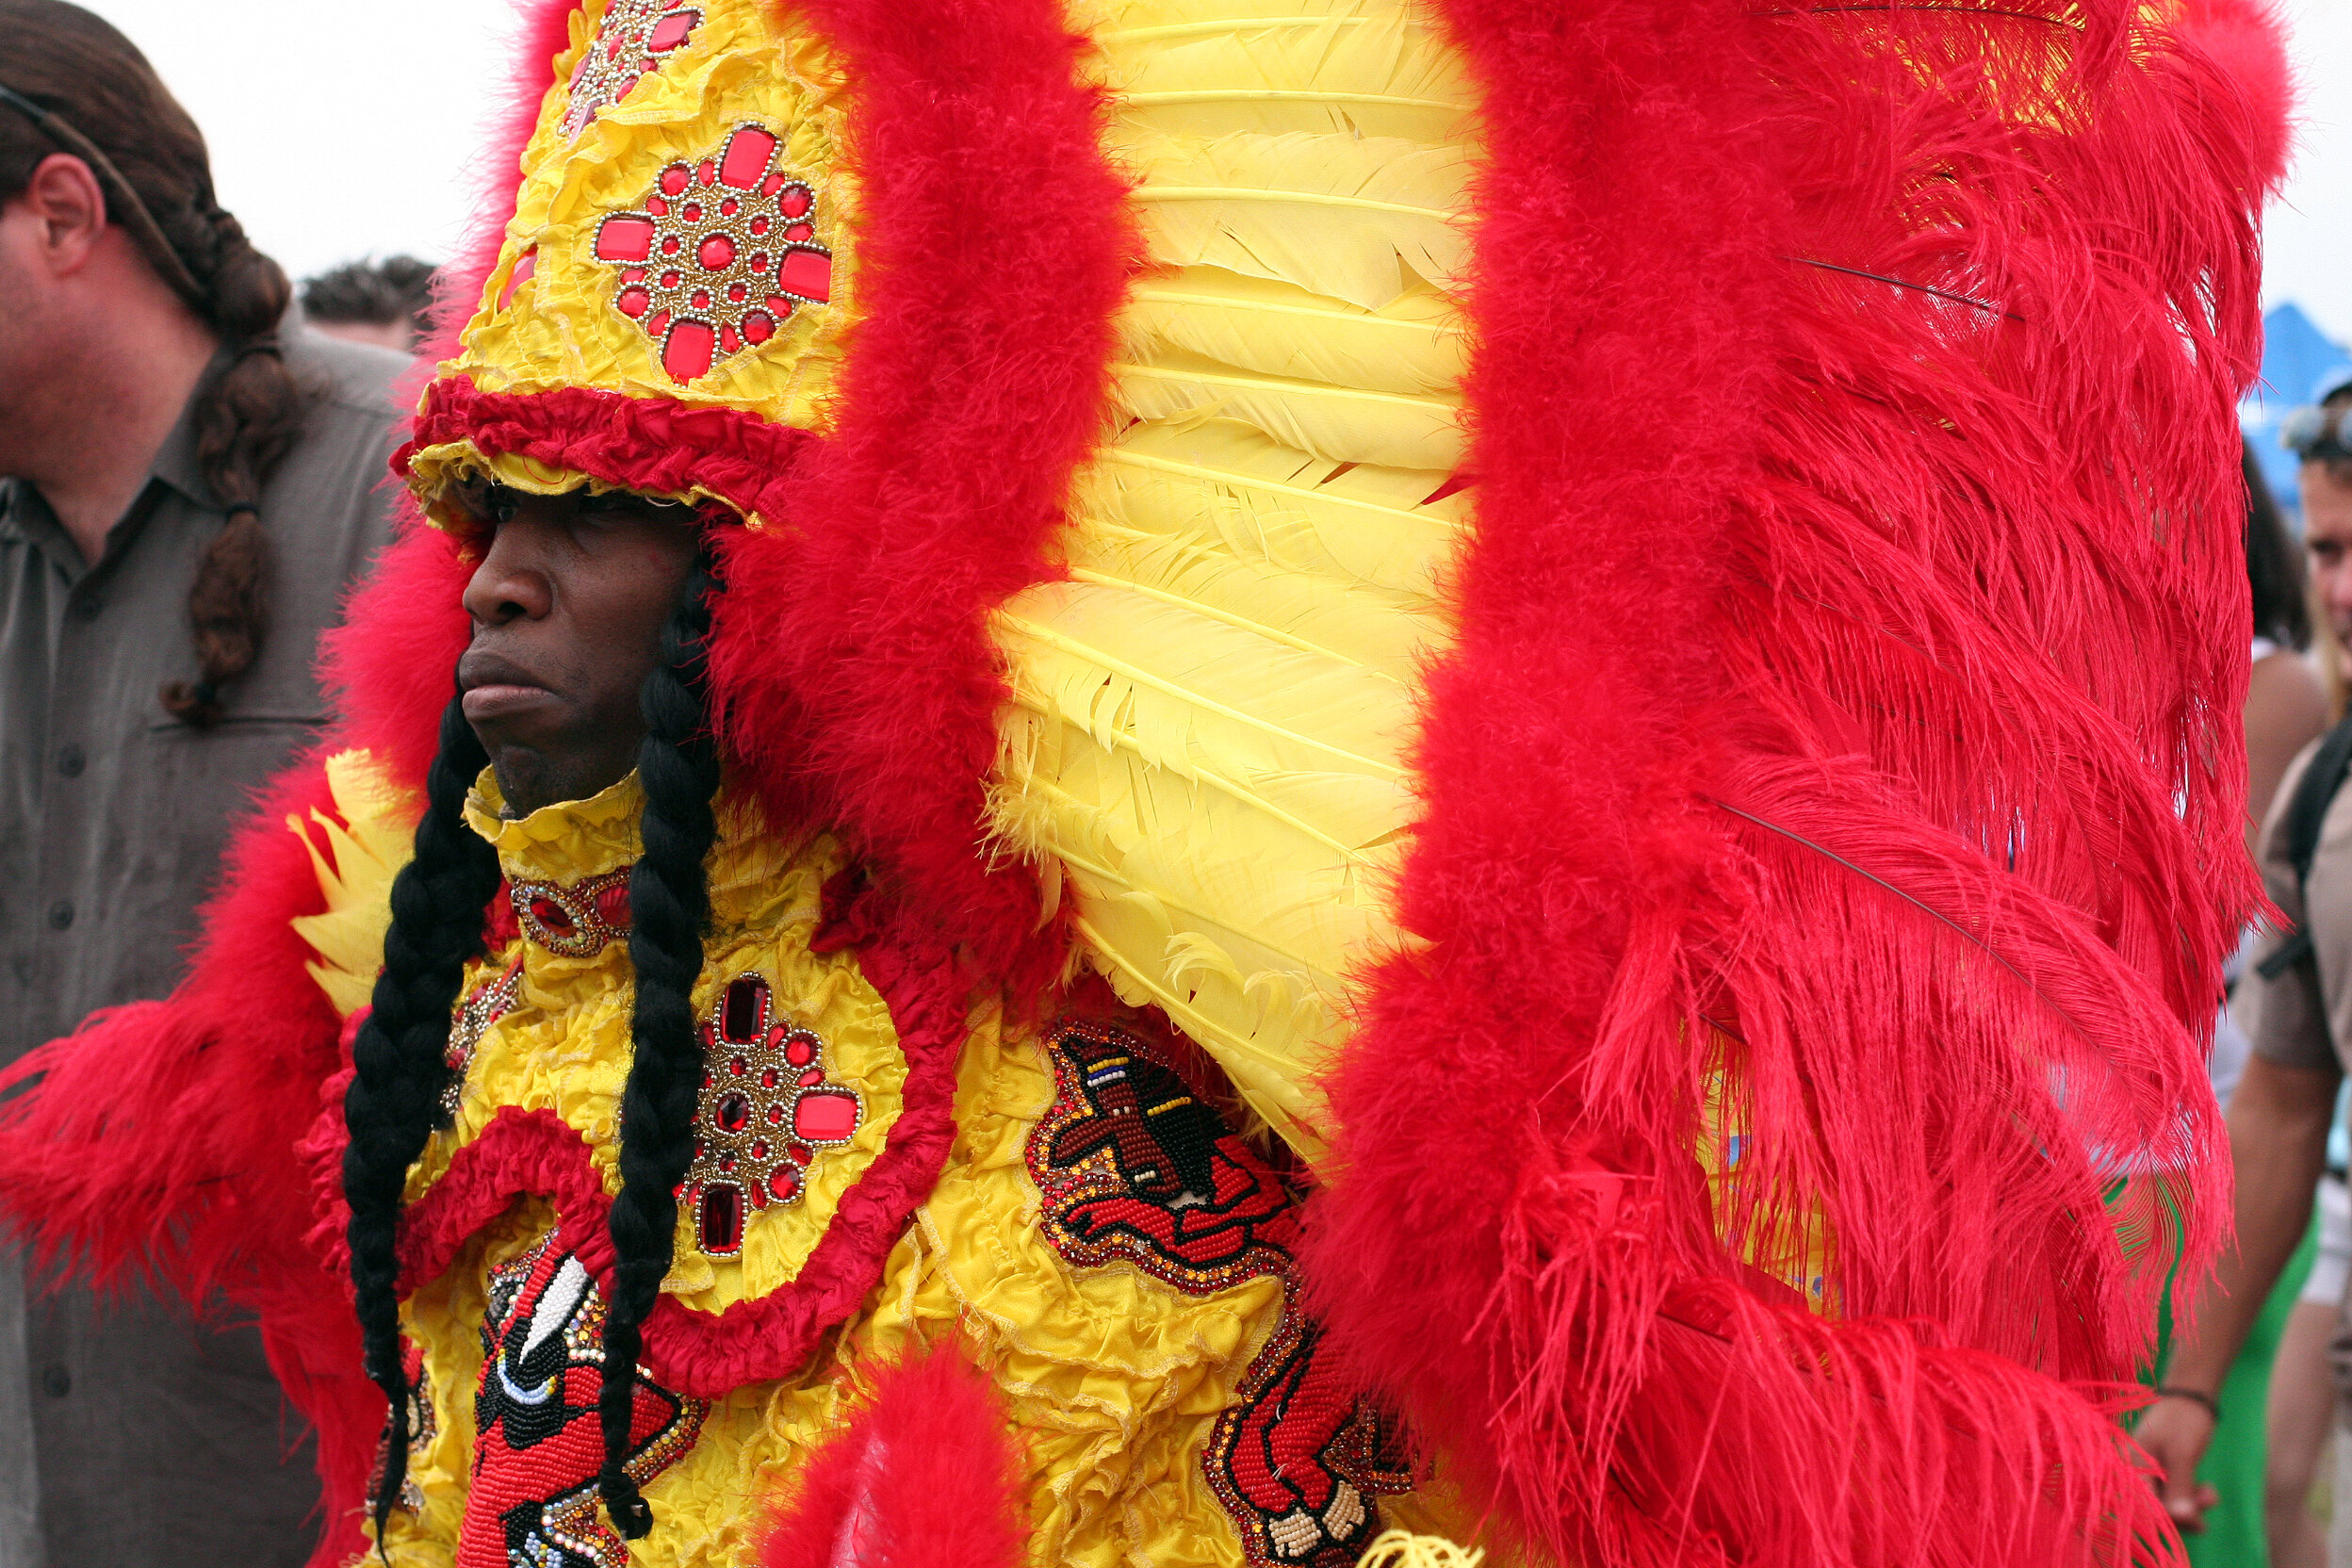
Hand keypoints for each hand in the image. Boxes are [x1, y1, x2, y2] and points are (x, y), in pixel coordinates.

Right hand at [2137, 1393, 2221, 1532]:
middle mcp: (2134, 1471)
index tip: (2198, 1521)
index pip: (2143, 1505)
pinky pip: (2172, 1494)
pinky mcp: (2161, 1472)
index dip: (2169, 1518)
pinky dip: (2190, 1497)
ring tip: (2213, 1495)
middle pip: (2155, 1507)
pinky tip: (2207, 1492)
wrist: (2190, 1397)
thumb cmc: (2183, 1421)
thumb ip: (2180, 1488)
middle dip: (2185, 1511)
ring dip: (2191, 1504)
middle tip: (2211, 1502)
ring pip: (2167, 1502)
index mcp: (2130, 1465)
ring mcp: (2148, 1472)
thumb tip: (2183, 1520)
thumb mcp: (2183, 1454)